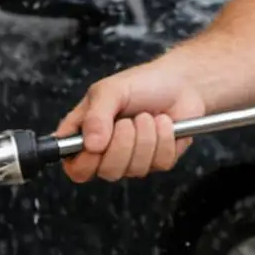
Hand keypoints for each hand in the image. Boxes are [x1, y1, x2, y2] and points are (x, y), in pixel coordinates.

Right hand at [54, 61, 207, 183]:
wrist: (180, 82)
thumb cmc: (141, 83)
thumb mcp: (111, 90)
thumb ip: (96, 115)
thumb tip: (91, 145)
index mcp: (85, 133)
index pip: (74, 166)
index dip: (84, 163)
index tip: (97, 145)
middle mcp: (106, 151)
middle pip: (107, 172)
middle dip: (123, 144)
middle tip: (129, 121)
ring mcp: (132, 159)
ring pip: (135, 169)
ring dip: (146, 137)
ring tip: (148, 116)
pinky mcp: (157, 161)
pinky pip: (160, 163)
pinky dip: (165, 139)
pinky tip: (164, 124)